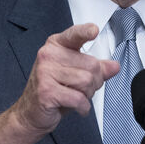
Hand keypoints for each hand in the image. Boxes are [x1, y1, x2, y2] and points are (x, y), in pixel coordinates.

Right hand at [0, 22, 118, 143]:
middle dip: (95, 81)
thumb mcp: (75, 75)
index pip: (74, 35)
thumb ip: (95, 69)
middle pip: (91, 65)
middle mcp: (49, 55)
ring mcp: (45, 72)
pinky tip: (77, 107)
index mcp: (56, 46)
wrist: (30, 112)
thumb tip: (114, 66)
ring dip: (88, 94)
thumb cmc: (52, 90)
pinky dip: (83, 107)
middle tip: (83, 89)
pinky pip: (78, 98)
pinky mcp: (47, 91)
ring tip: (77, 97)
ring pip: (86, 81)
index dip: (85, 32)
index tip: (94, 30)